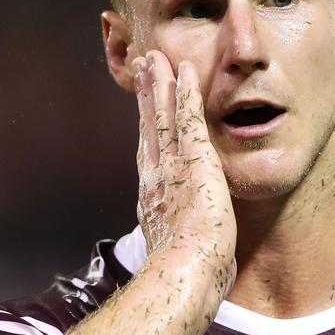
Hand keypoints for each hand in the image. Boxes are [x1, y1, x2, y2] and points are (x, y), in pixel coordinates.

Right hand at [133, 50, 236, 290]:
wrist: (187, 273)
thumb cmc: (189, 276)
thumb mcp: (183, 258)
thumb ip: (185, 248)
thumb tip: (192, 259)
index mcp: (155, 200)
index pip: (150, 156)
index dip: (147, 130)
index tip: (144, 111)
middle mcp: (157, 178)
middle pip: (149, 128)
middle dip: (146, 97)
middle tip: (141, 70)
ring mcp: (172, 166)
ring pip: (163, 116)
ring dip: (159, 85)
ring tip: (154, 59)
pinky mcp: (193, 158)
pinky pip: (187, 117)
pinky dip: (184, 92)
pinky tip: (184, 71)